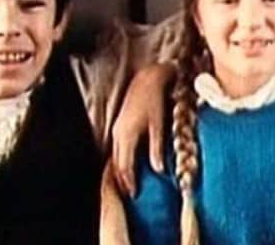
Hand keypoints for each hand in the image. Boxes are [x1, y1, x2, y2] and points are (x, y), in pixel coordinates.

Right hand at [111, 62, 173, 196]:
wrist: (147, 80)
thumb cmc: (155, 101)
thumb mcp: (158, 126)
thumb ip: (156, 148)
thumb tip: (159, 169)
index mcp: (127, 136)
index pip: (126, 165)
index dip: (129, 181)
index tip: (135, 194)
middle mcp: (118, 134)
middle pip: (117, 163)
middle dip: (123, 179)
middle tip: (130, 194)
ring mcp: (117, 129)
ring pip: (115, 155)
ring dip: (120, 170)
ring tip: (127, 182)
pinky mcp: (119, 124)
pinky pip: (117, 147)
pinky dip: (120, 159)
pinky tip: (127, 163)